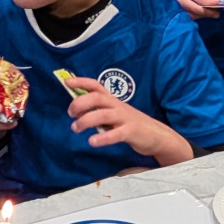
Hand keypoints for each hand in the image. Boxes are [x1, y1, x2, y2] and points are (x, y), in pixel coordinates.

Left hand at [66, 77, 192, 163]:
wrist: (156, 135)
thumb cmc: (129, 123)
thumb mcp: (114, 113)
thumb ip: (98, 110)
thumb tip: (76, 109)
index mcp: (112, 100)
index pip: (96, 86)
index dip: (81, 82)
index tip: (67, 82)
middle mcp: (117, 106)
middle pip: (96, 98)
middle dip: (80, 103)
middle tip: (70, 113)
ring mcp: (125, 118)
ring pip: (102, 114)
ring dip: (85, 121)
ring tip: (76, 128)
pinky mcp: (131, 132)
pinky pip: (116, 134)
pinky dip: (102, 138)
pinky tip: (92, 141)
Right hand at [139, 0, 222, 18]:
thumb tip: (215, 3)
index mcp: (183, 5)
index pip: (201, 12)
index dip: (212, 12)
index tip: (220, 11)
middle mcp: (179, 13)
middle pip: (197, 16)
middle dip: (206, 13)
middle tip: (215, 9)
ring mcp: (174, 14)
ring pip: (191, 17)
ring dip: (199, 13)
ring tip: (205, 7)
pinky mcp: (172, 13)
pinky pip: (185, 15)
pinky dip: (192, 12)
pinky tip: (194, 7)